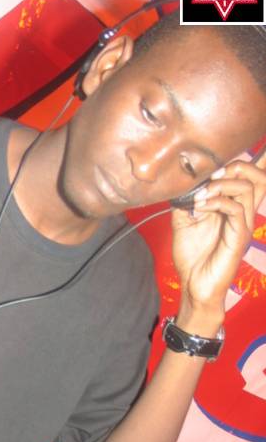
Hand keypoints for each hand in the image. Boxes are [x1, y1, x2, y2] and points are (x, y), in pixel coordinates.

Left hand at [171, 153, 265, 313]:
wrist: (193, 284)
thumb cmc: (192, 255)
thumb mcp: (184, 220)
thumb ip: (187, 199)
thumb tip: (183, 181)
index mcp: (234, 206)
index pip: (255, 177)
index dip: (257, 159)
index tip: (225, 156)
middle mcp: (244, 212)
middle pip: (260, 175)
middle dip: (237, 165)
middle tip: (211, 175)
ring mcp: (244, 224)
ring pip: (249, 187)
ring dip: (220, 184)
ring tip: (200, 195)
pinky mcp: (239, 236)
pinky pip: (236, 208)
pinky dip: (216, 201)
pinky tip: (200, 207)